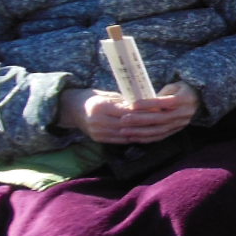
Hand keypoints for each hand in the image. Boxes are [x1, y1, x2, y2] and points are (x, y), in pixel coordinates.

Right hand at [58, 82, 200, 144]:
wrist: (72, 109)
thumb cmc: (94, 98)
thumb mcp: (107, 95)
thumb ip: (124, 100)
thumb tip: (145, 102)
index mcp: (100, 107)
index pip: (127, 111)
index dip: (143, 110)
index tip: (158, 108)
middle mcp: (98, 121)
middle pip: (128, 124)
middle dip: (146, 122)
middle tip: (163, 119)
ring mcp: (98, 132)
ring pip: (126, 134)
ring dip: (143, 132)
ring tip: (158, 128)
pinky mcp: (99, 139)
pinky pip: (121, 140)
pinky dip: (134, 137)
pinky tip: (146, 135)